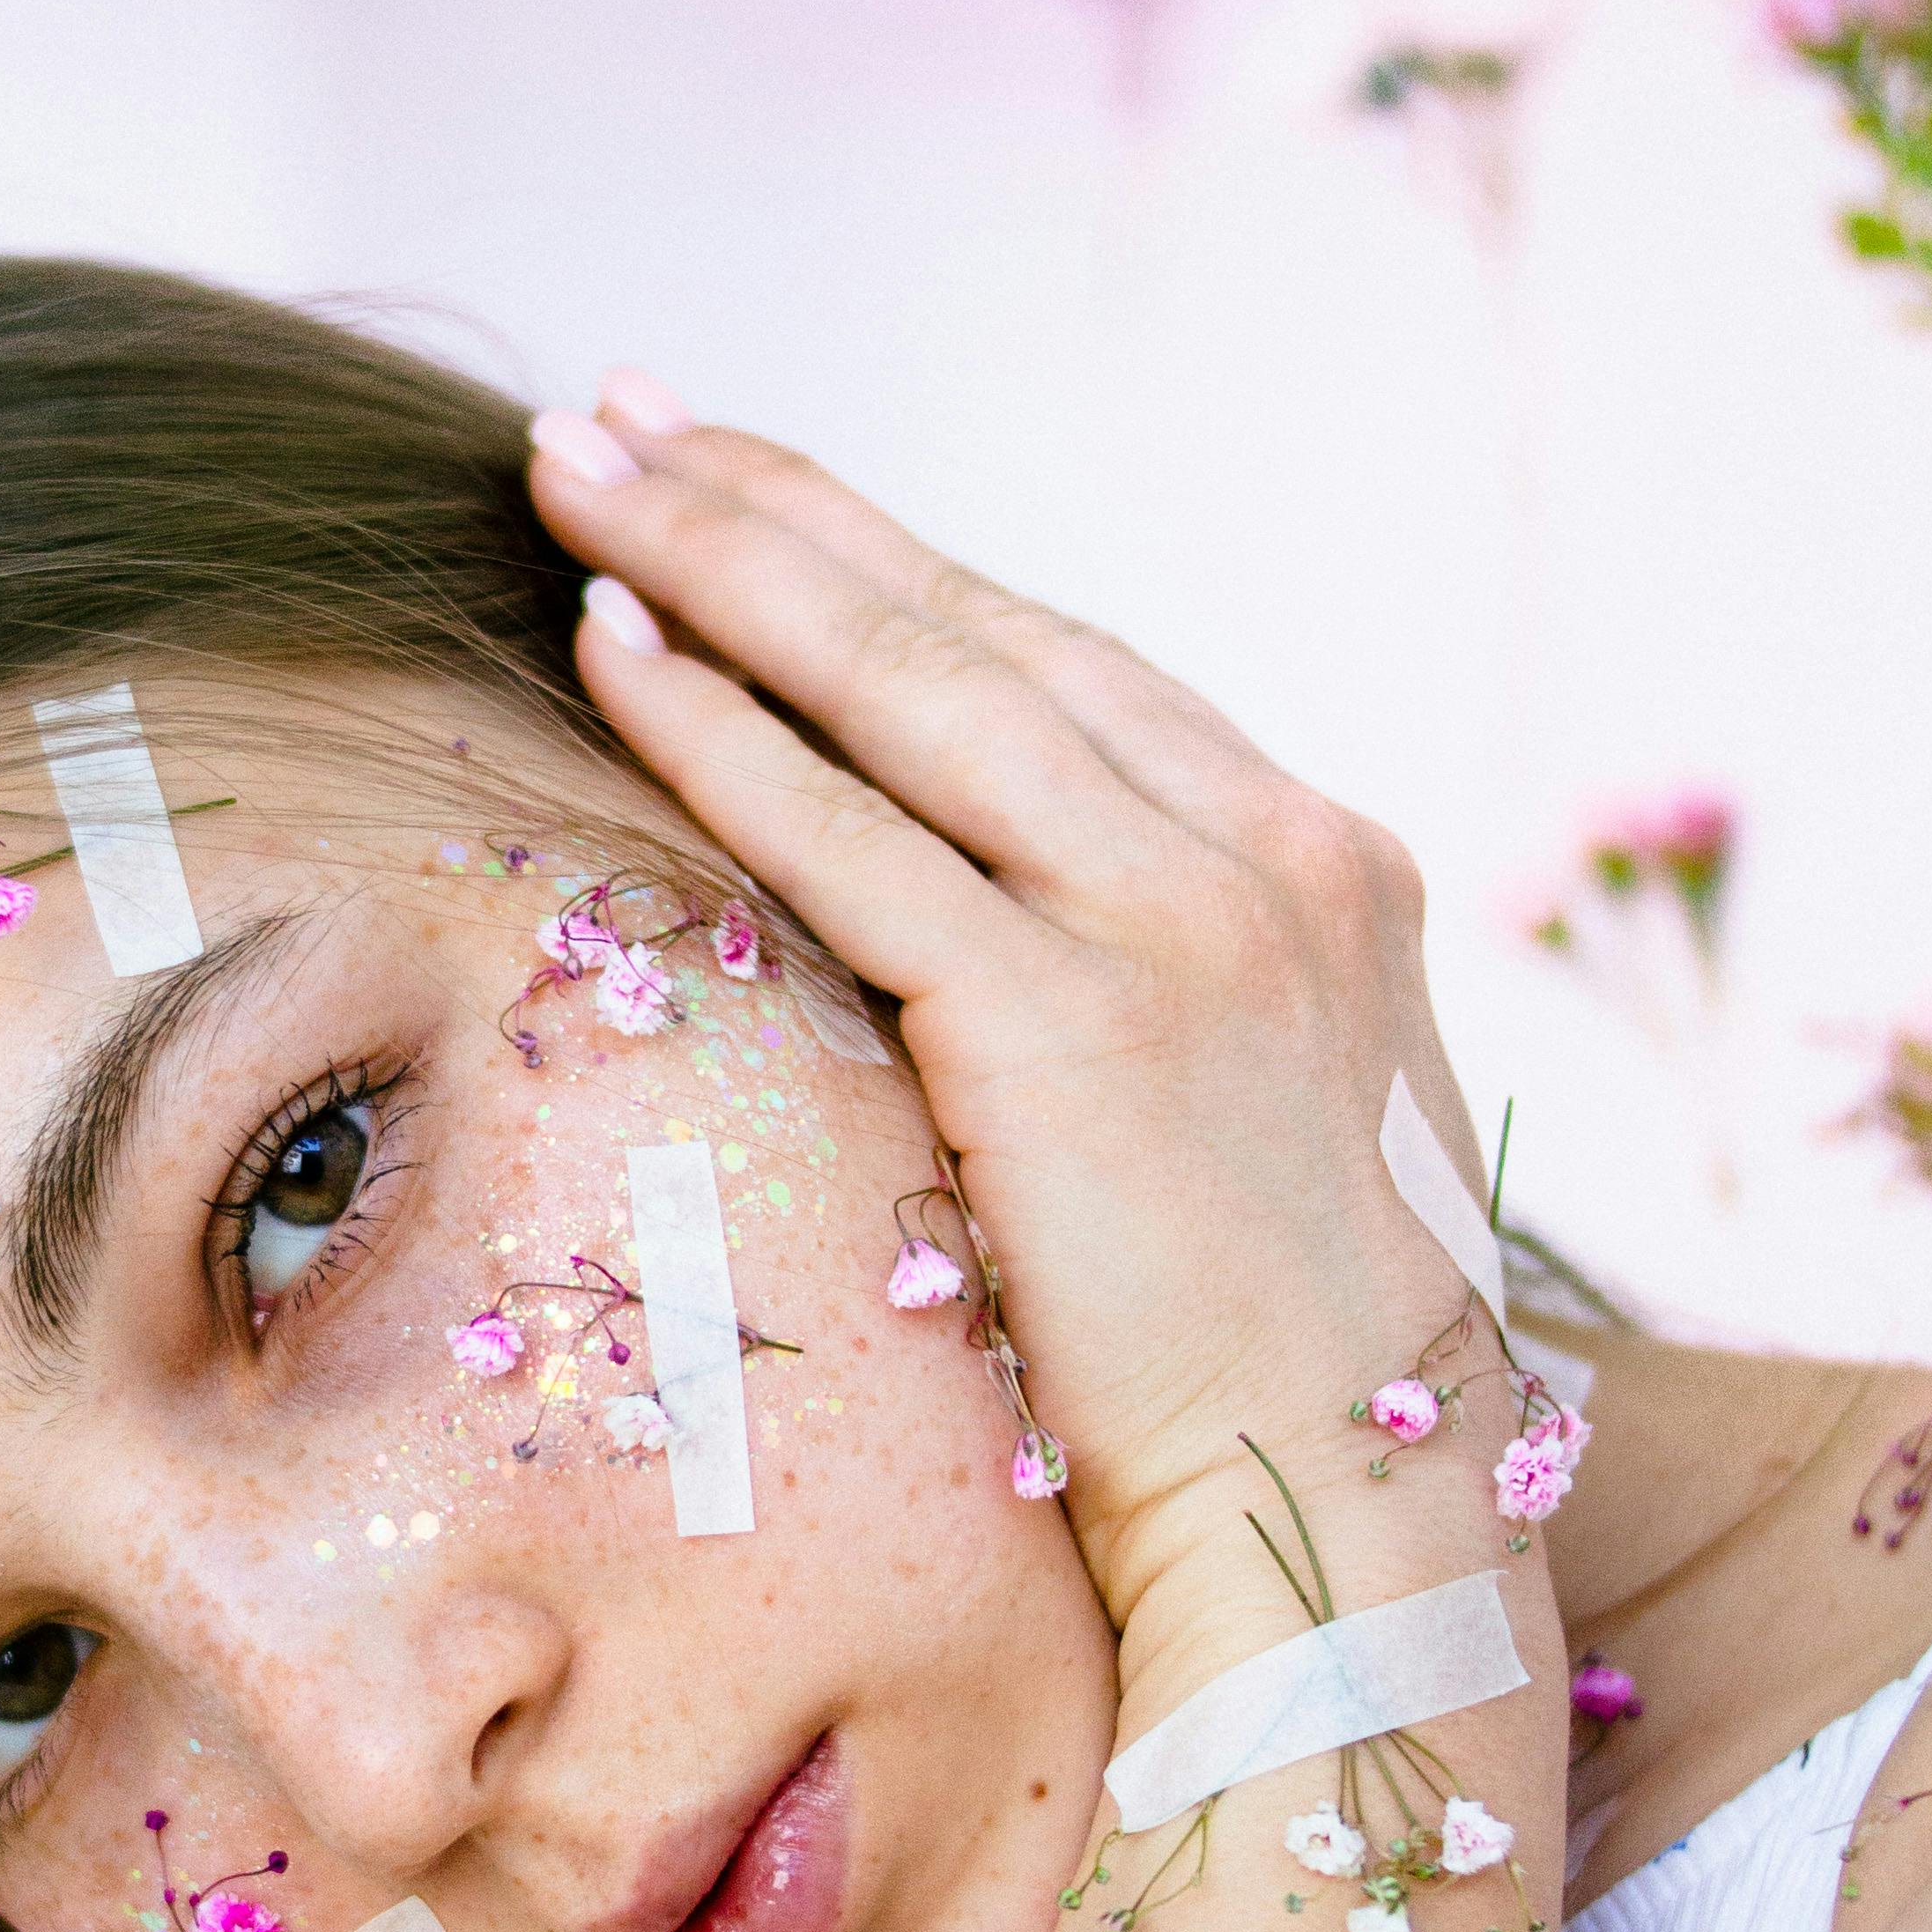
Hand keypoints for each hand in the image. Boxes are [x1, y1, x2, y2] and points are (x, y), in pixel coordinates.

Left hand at [528, 389, 1511, 1666]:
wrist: (1359, 1520)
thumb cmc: (1288, 1368)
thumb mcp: (1267, 1119)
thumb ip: (1169, 987)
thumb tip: (1009, 935)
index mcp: (1321, 860)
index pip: (1061, 664)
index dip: (889, 559)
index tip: (749, 480)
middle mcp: (1267, 852)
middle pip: (973, 630)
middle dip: (776, 507)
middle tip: (615, 411)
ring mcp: (1181, 925)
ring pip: (909, 689)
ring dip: (721, 560)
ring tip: (572, 466)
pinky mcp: (1074, 1024)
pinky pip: (855, 841)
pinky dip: (724, 730)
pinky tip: (612, 643)